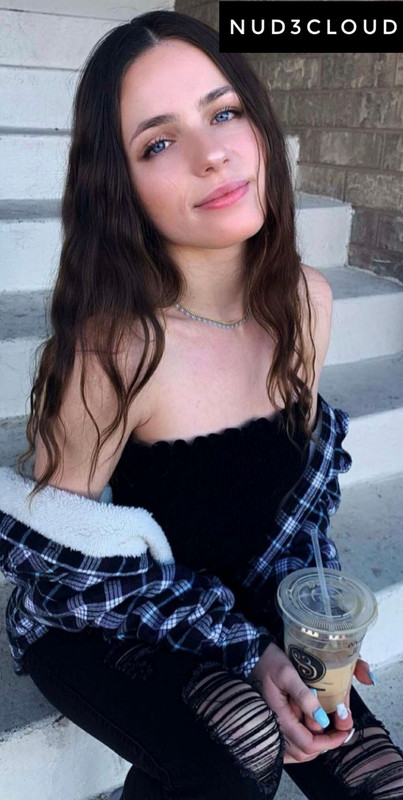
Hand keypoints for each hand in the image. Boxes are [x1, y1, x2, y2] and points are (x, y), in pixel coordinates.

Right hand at [247, 642, 355, 763]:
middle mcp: (274, 728)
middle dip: (324, 743)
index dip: (329, 741)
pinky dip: (301, 744)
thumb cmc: (268, 662)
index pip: (308, 744)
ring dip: (314, 744)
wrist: (250, 657)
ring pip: (296, 752)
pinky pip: (287, 746)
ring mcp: (270, 729)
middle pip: (304, 753)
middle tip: (337, 728)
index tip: (343, 731)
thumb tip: (322, 720)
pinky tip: (309, 731)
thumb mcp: (287, 673)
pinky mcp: (270, 725)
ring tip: (326, 729)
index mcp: (279, 718)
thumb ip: (304, 696)